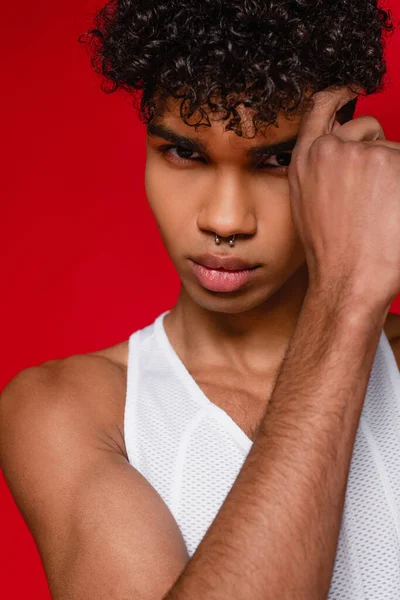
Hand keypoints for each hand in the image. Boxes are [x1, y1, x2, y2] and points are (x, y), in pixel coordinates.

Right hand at [288, 86, 399, 311]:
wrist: (348, 280)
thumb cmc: (332, 251)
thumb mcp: (309, 204)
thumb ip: (323, 170)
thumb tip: (348, 150)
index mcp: (307, 160)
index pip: (321, 109)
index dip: (338, 94)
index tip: (351, 87)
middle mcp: (331, 151)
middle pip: (368, 129)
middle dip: (377, 149)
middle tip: (376, 192)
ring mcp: (364, 154)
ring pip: (394, 150)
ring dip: (395, 174)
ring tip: (383, 213)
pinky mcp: (392, 162)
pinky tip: (394, 212)